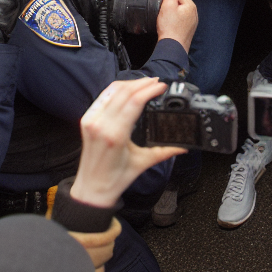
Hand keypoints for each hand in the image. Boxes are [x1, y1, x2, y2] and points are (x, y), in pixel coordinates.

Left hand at [69, 78, 184, 207]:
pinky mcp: (87, 119)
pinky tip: (128, 88)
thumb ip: (165, 151)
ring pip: (113, 90)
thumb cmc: (115, 179)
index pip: (135, 101)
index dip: (150, 89)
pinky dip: (117, 89)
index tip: (162, 86)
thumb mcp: (143, 163)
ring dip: (131, 83)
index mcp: (116, 135)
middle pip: (125, 92)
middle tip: (157, 82)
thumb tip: (184, 146)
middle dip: (143, 83)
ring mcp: (92, 120)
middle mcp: (101, 125)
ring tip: (146, 83)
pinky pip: (103, 97)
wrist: (92, 189)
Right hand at [155, 0, 197, 49]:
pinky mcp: (188, 29)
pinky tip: (170, 25)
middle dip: (170, 2)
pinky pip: (180, 19)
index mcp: (190, 5)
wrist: (173, 48)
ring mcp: (192, 22)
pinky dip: (174, 20)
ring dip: (172, 11)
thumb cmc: (170, 29)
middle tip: (163, 10)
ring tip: (166, 18)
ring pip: (180, 10)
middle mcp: (194, 13)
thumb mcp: (167, 6)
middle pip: (180, 0)